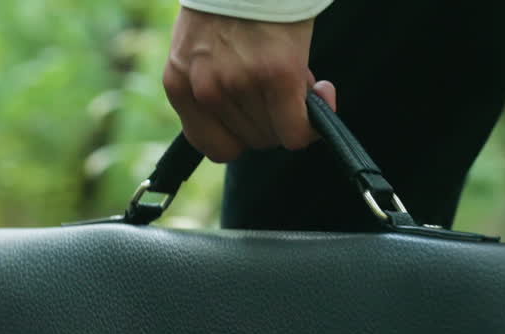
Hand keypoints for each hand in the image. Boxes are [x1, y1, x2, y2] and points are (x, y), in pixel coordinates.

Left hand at [162, 7, 336, 162]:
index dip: (242, 137)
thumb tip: (259, 123)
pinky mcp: (276, 74)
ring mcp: (240, 83)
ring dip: (293, 112)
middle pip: (250, 141)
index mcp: (179, 84)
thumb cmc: (232, 0)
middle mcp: (205, 89)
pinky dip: (313, 123)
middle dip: (270, 119)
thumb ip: (214, 85)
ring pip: (275, 135)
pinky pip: (297, 129)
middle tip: (279, 86)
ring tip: (292, 73)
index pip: (213, 147)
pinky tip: (325, 93)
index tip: (258, 117)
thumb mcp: (201, 47)